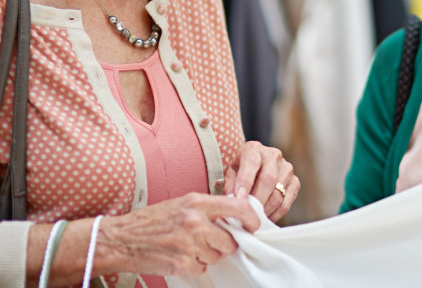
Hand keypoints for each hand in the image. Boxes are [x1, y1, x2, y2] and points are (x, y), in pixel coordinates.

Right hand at [101, 192, 259, 275]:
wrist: (122, 239)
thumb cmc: (151, 220)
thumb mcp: (182, 204)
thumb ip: (207, 209)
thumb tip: (233, 217)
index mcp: (197, 202)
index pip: (237, 207)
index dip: (250, 218)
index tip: (253, 226)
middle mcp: (196, 222)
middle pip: (230, 240)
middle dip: (226, 243)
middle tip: (213, 240)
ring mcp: (190, 244)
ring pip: (218, 255)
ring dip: (209, 254)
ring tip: (190, 245)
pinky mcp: (183, 263)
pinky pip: (203, 267)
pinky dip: (195, 264)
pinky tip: (181, 255)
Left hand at [224, 141, 299, 221]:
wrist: (257, 166)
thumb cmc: (240, 171)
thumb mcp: (230, 173)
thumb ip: (230, 185)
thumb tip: (234, 202)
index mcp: (254, 149)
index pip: (252, 163)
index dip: (245, 182)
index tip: (239, 200)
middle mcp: (273, 155)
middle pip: (268, 179)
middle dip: (257, 200)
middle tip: (247, 216)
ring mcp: (287, 168)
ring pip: (278, 194)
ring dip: (265, 210)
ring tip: (253, 220)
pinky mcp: (295, 182)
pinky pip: (286, 203)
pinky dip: (274, 215)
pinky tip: (264, 219)